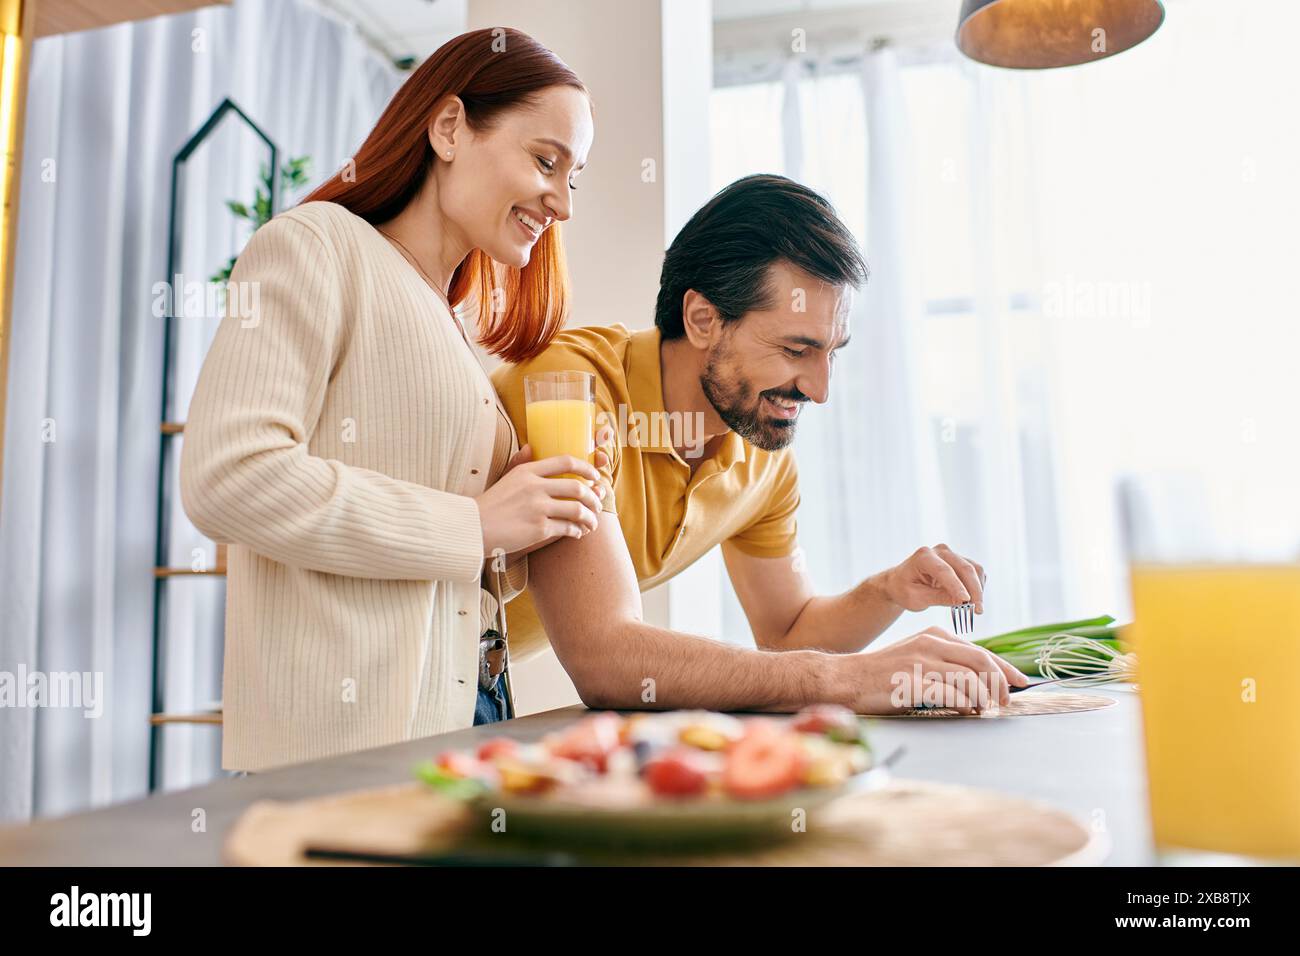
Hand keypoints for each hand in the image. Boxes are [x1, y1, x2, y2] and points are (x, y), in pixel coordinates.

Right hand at [474, 446, 605, 555]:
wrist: (473, 527)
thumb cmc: (490, 505)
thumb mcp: (505, 478)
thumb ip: (520, 462)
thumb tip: (531, 446)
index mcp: (528, 471)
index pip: (565, 461)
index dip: (586, 468)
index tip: (595, 476)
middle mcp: (535, 487)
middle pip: (577, 487)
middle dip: (593, 497)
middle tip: (597, 503)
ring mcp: (538, 508)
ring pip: (577, 509)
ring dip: (590, 517)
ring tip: (592, 523)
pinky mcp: (539, 529)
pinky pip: (567, 528)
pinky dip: (576, 531)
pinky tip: (577, 533)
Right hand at [829, 626, 1027, 713]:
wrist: (848, 678)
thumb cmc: (883, 674)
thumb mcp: (916, 659)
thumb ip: (945, 666)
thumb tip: (978, 688)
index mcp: (935, 636)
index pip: (980, 650)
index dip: (1003, 667)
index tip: (1019, 682)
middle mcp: (931, 644)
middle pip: (981, 660)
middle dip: (1000, 683)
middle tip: (1007, 700)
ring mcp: (921, 662)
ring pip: (969, 677)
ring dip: (984, 696)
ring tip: (986, 708)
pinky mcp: (913, 681)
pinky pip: (951, 693)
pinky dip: (965, 704)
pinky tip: (968, 711)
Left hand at [882, 543, 986, 613]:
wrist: (900, 583)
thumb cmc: (904, 590)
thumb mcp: (915, 598)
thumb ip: (937, 598)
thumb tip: (963, 601)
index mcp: (923, 557)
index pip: (944, 571)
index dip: (957, 586)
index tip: (966, 601)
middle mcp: (940, 551)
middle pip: (964, 568)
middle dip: (974, 590)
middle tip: (978, 611)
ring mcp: (951, 555)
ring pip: (974, 569)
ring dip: (978, 589)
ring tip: (975, 609)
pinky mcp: (959, 561)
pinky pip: (975, 572)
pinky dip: (978, 586)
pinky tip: (973, 601)